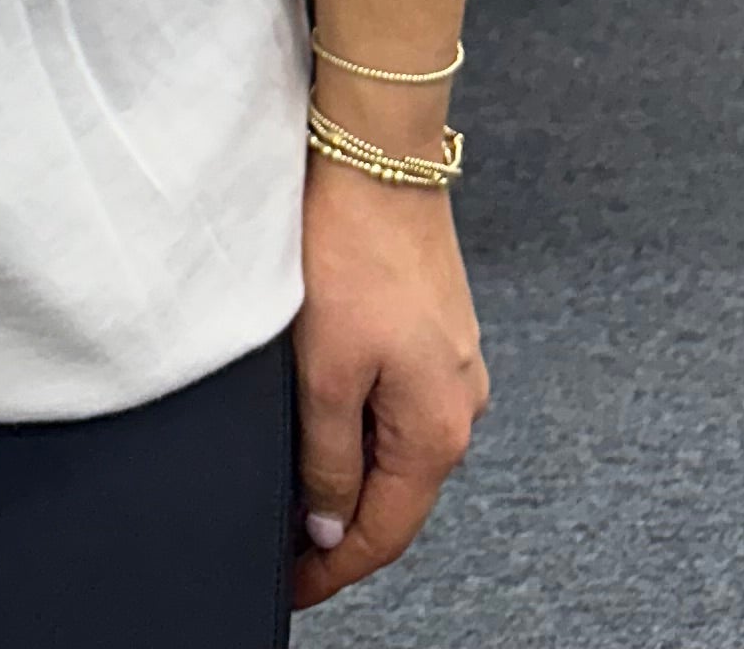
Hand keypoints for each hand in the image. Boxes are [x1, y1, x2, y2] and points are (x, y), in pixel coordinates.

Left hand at [289, 165, 487, 608]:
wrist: (380, 156)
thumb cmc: (352, 253)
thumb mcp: (325, 369)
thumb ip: (328, 457)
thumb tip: (331, 523)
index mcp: (438, 430)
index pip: (385, 533)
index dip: (333, 569)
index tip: (288, 587)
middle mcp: (461, 407)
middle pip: (398, 498)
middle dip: (342, 529)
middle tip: (283, 549)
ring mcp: (454, 367)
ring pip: (398, 451)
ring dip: (351, 478)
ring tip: (295, 494)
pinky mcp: (438, 333)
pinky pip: (400, 408)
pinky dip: (363, 432)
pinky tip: (327, 429)